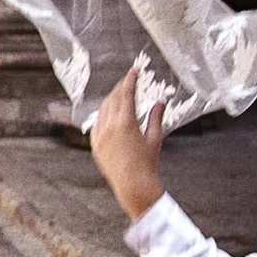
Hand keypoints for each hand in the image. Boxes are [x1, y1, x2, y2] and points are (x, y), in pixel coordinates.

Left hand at [89, 66, 166, 221]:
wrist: (133, 185)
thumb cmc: (147, 163)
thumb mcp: (154, 138)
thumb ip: (156, 118)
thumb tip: (161, 102)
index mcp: (126, 123)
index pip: (126, 94)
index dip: (130, 80)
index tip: (133, 71)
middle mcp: (109, 127)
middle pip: (113, 99)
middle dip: (120, 87)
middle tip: (128, 80)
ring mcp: (100, 136)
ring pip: (103, 110)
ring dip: (111, 99)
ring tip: (119, 94)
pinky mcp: (95, 145)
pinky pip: (96, 124)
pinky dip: (103, 115)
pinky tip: (109, 113)